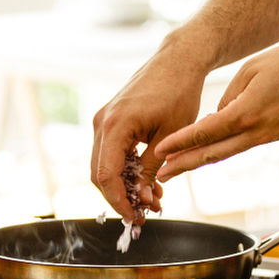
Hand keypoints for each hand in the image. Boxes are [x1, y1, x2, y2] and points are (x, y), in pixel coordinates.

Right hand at [91, 41, 209, 220]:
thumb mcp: (171, 137)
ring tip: (152, 199)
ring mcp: (103, 120)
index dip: (118, 201)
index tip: (135, 218)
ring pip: (104, 165)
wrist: (178, 61)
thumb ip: (152, 169)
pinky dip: (126, 171)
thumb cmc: (179, 92)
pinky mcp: (111, 120)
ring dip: (124, 186)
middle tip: (144, 214)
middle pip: (99, 174)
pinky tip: (147, 182)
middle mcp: (102, 122)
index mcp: (115, 125)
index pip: (106, 175)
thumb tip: (143, 199)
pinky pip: (111, 153)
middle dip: (120, 198)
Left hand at [154, 40, 278, 181]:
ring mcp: (267, 137)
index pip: (205, 133)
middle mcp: (256, 132)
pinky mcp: (274, 136)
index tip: (160, 151)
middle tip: (161, 174)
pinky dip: (221, 150)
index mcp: (247, 113)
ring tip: (178, 168)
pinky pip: (241, 146)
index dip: (180, 143)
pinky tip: (209, 151)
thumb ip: (230, 93)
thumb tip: (217, 114)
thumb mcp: (253, 68)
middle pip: (212, 154)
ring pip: (226, 153)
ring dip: (200, 162)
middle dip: (183, 165)